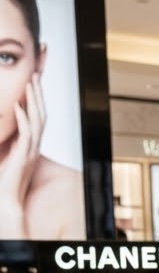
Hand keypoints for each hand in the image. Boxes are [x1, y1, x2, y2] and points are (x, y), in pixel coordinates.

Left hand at [0, 74, 44, 237]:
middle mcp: (34, 145)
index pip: (37, 116)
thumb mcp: (4, 153)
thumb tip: (1, 122)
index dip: (36, 98)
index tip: (34, 79)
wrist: (7, 200)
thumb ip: (5, 139)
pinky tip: (17, 105)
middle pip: (41, 114)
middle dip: (38, 93)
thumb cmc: (4, 179)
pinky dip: (23, 118)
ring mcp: (31, 151)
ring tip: (30, 82)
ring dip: (34, 101)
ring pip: (38, 121)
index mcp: (30, 144)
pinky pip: (27, 134)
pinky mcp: (24, 156)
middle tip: (36, 73)